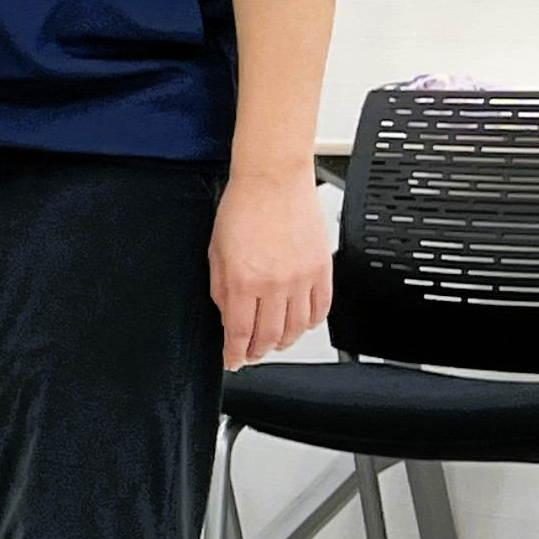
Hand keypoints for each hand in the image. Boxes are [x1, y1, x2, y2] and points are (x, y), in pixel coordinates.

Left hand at [211, 164, 334, 368]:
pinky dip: (310, 323)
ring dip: (284, 342)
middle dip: (258, 352)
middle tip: (250, 354)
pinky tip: (300, 324)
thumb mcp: (216, 253)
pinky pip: (322, 308)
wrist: (273, 179)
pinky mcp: (323, 268)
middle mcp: (276, 284)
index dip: (235, 353)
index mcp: (245, 281)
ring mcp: (303, 278)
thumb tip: (227, 318)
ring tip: (273, 343)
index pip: (240, 333)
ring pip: (298, 328)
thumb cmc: (242, 208)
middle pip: (270, 336)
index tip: (232, 360)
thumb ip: (222, 290)